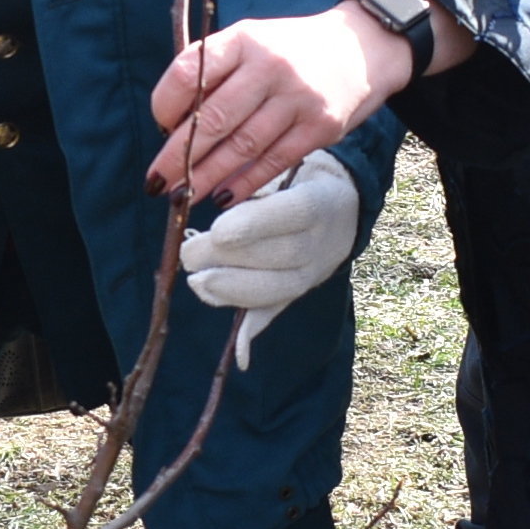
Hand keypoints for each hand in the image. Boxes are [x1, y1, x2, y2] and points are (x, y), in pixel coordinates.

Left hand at [149, 2, 430, 204]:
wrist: (364, 47)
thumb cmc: (291, 50)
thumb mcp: (252, 40)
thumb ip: (214, 71)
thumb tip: (172, 126)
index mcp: (244, 39)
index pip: (189, 72)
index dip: (166, 105)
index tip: (161, 126)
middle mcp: (270, 66)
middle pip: (213, 117)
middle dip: (178, 156)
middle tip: (155, 183)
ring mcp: (298, 98)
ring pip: (242, 146)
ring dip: (207, 176)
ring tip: (182, 196)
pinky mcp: (321, 127)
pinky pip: (275, 161)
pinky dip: (245, 183)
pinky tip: (223, 197)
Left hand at [179, 153, 360, 366]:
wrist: (340, 209)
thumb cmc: (295, 181)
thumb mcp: (282, 171)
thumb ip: (251, 185)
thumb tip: (215, 195)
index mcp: (318, 203)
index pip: (290, 214)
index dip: (253, 225)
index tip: (218, 230)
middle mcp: (319, 243)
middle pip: (277, 256)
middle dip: (228, 259)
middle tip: (189, 254)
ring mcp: (310, 273)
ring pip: (275, 290)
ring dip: (232, 291)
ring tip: (197, 283)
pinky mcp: (296, 293)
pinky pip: (274, 314)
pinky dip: (253, 337)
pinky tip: (239, 357)